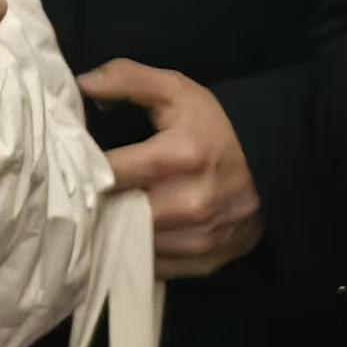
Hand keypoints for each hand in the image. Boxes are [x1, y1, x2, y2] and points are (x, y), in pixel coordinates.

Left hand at [80, 59, 262, 276]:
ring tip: (109, 214)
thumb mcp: (176, 90)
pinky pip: (158, 268)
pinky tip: (136, 236)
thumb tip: (82, 84)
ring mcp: (200, 238)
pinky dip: (143, 255)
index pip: (110, 172)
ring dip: (119, 233)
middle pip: (119, 214)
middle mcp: (190, 203)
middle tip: (83, 196)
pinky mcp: (208, 261)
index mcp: (180, 156)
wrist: (276, 161)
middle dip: (99, 205)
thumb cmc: (216, 124)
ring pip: (135, 246)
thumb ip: (127, 79)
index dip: (84, 170)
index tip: (70, 168)